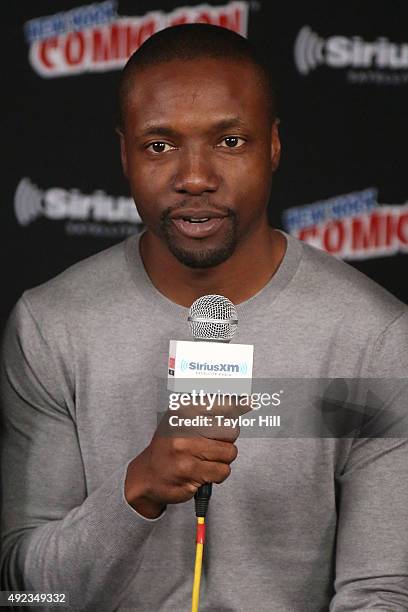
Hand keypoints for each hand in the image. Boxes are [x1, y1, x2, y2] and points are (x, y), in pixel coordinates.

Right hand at [125, 397, 244, 517]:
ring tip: (204, 460)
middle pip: (231, 430)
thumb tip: (247, 402)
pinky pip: (222, 471)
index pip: (220, 403)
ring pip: (229, 453)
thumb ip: (214, 410)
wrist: (147, 475)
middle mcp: (183, 427)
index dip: (238, 404)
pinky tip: (201, 472)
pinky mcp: (189, 472)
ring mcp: (185, 450)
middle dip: (226, 441)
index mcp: (183, 411)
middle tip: (211, 445)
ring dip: (222, 460)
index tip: (249, 402)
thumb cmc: (171, 446)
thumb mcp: (184, 421)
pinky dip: (217, 475)